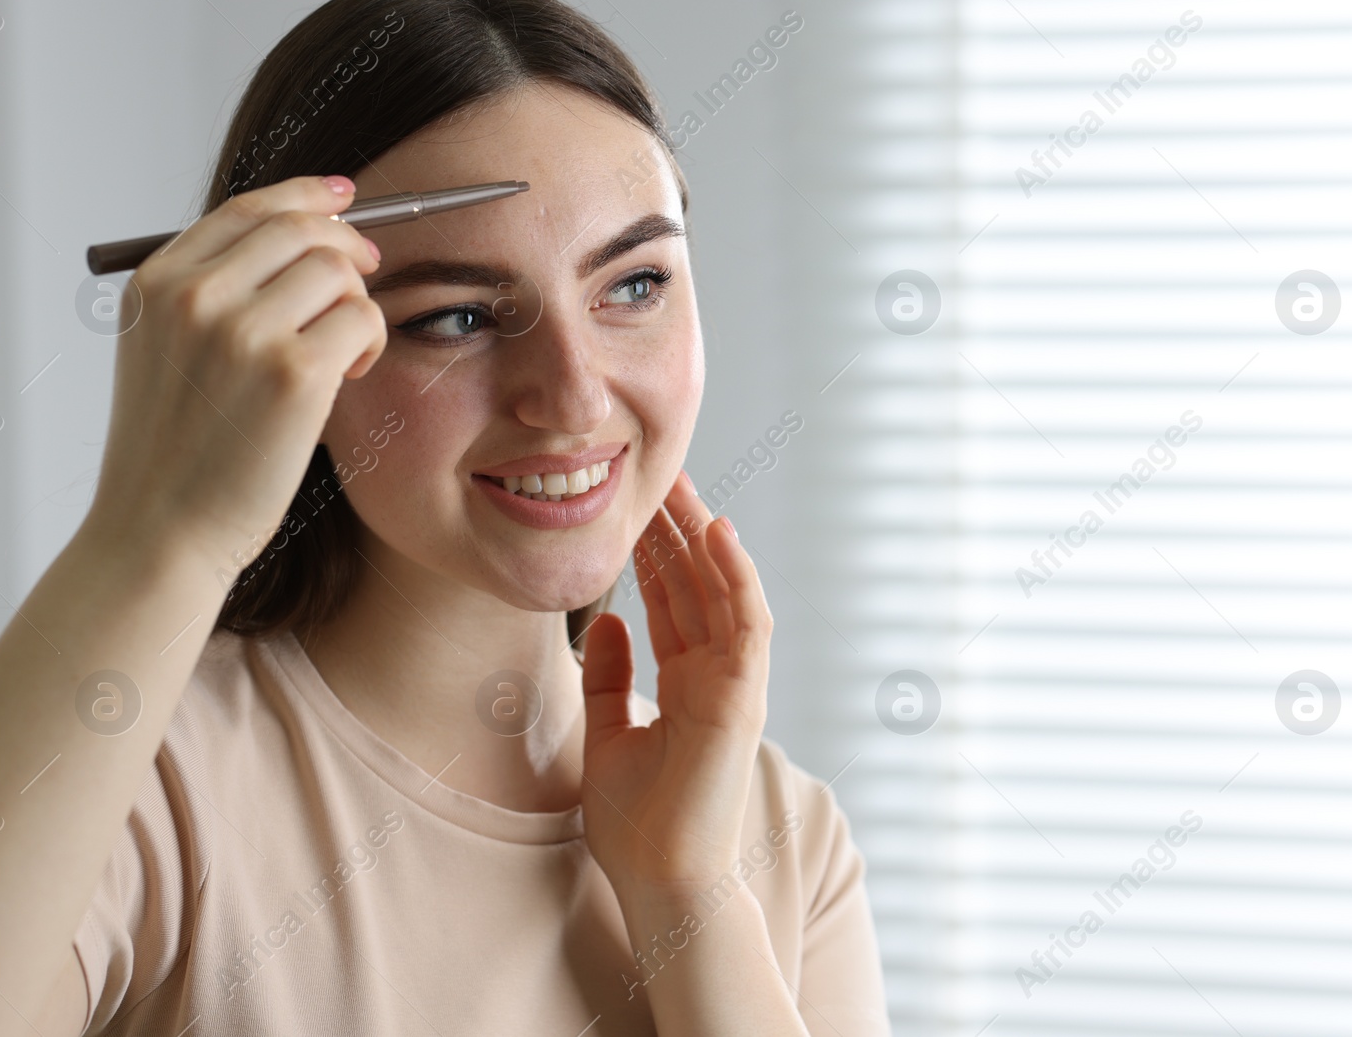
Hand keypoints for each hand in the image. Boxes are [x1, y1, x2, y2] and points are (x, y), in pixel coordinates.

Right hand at [84, 175, 385, 568]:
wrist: (160, 532)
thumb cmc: (175, 456)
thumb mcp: (165, 356)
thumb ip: (212, 298)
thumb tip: (300, 243)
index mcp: (157, 284)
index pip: (248, 209)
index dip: (307, 195)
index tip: (344, 197)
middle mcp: (194, 296)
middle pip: (303, 228)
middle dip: (349, 246)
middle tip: (369, 277)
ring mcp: (242, 330)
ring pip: (339, 270)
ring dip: (359, 304)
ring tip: (345, 353)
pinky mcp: (293, 372)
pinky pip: (364, 319)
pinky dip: (372, 343)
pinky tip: (350, 376)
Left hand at [578, 472, 773, 905]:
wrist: (660, 881)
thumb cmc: (636, 824)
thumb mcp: (606, 732)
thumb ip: (609, 677)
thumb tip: (605, 618)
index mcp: (687, 683)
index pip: (672, 599)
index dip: (655, 550)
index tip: (635, 502)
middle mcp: (715, 676)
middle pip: (697, 585)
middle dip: (676, 529)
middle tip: (655, 470)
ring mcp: (735, 683)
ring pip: (723, 591)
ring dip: (704, 538)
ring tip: (682, 485)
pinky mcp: (743, 697)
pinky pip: (746, 623)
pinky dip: (734, 576)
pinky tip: (716, 533)